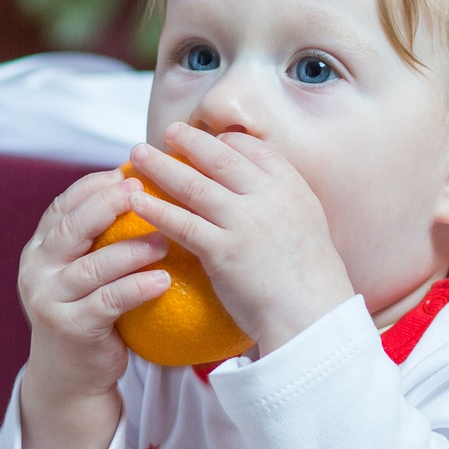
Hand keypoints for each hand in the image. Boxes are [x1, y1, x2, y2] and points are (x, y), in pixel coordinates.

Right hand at [15, 168, 169, 448]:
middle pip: (72, 229)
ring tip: (165, 239)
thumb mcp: (83, 271)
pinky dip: (136, 289)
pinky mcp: (71, 328)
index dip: (94, 187)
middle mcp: (37, 270)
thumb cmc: (89, 313)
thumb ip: (97, 238)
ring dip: (131, 250)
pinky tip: (163, 282)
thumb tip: (143, 189)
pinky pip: (108, 303)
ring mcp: (49, 300)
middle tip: (143, 192)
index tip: (128, 173)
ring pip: (93, 267)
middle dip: (108, 206)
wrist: (70, 375)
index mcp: (40, 248)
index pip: (63, 206)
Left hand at [124, 124, 355, 353]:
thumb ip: (282, 206)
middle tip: (167, 132)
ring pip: (194, 184)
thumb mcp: (307, 227)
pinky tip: (136, 201)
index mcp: (292, 189)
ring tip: (138, 155)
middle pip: (220, 158)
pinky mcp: (222, 251)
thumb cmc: (310, 282)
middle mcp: (268, 198)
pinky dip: (155, 209)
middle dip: (190, 142)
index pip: (254, 150)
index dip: (226, 142)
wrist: (312, 316)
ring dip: (161, 166)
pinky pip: (182, 223)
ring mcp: (244, 222)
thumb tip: (255, 196)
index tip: (207, 141)